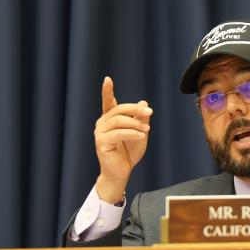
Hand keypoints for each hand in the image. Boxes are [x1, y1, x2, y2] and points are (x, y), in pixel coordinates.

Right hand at [93, 76, 152, 203]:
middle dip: (136, 110)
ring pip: (119, 121)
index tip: (107, 79)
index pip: (108, 102)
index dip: (107, 90)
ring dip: (135, 124)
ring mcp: (100, 132)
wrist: (122, 171)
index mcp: (110, 119)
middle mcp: (102, 123)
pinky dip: (131, 133)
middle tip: (150, 113)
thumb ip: (141, 119)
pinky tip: (140, 136)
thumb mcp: (140, 132)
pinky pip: (118, 133)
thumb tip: (143, 102)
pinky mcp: (101, 142)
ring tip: (146, 131)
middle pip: (119, 110)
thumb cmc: (129, 152)